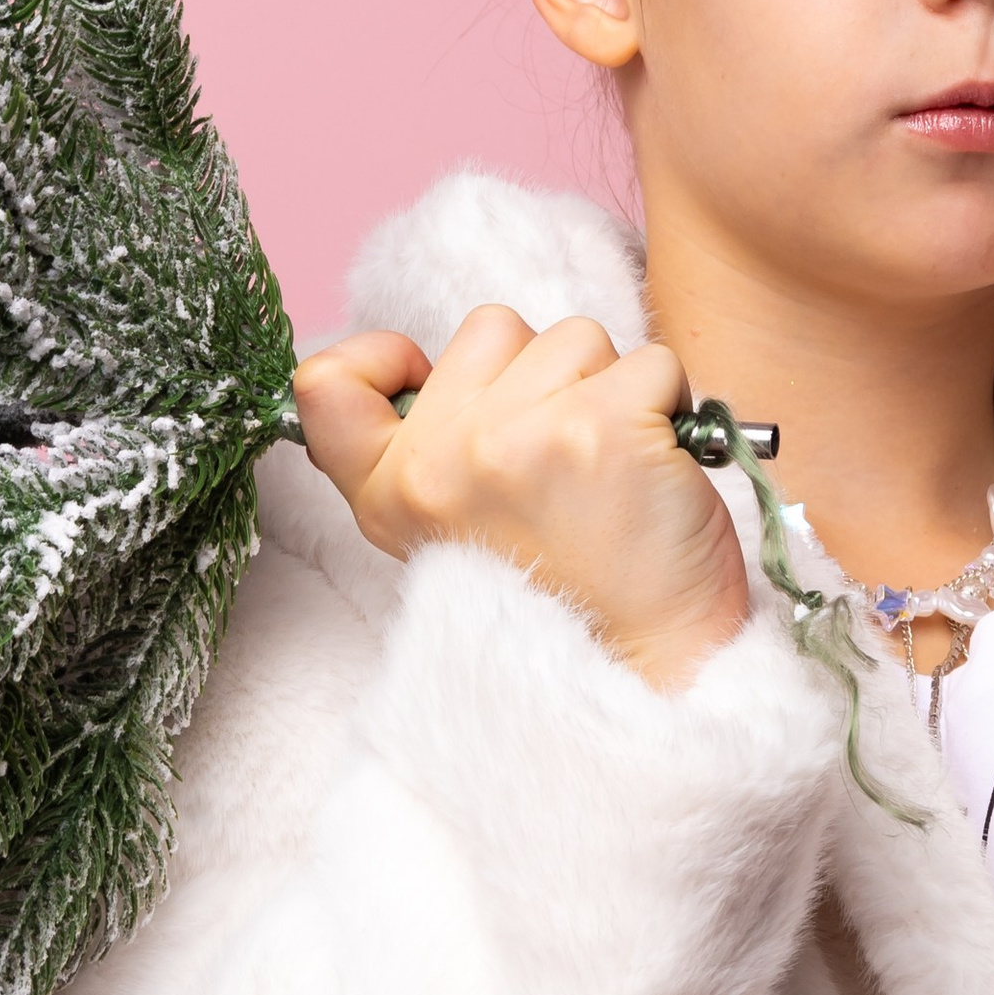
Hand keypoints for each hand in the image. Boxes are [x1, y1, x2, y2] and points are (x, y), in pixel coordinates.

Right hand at [290, 308, 752, 689]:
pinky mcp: (605, 426)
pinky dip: (667, 402)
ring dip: (608, 386)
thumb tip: (412, 364)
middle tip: (559, 461)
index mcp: (393, 489)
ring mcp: (522, 436)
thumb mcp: (445, 532)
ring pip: (575, 338)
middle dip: (537, 375)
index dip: (373, 357)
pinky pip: (650, 361)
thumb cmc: (565, 590)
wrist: (643, 663)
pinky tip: (654, 462)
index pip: (325, 384)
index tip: (415, 376)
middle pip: (491, 331)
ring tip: (612, 464)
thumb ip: (417, 452)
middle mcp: (444, 459)